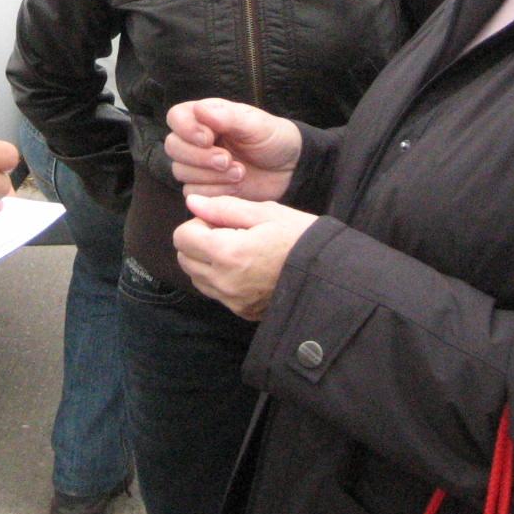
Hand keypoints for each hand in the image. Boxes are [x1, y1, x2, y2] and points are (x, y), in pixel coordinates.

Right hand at [164, 98, 301, 200]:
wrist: (289, 169)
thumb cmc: (272, 138)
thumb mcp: (255, 124)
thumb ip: (228, 117)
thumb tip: (199, 110)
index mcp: (204, 117)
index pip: (175, 117)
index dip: (186, 129)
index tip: (208, 138)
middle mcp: (196, 140)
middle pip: (173, 147)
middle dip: (200, 157)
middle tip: (228, 159)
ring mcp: (198, 165)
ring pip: (181, 172)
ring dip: (211, 176)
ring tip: (240, 172)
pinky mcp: (205, 187)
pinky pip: (193, 193)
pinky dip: (215, 191)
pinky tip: (236, 186)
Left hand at [172, 194, 316, 320]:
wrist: (330, 274)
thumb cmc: (300, 237)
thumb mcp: (265, 213)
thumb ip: (224, 208)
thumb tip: (192, 202)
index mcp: (228, 253)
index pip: (182, 237)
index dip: (198, 223)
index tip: (222, 221)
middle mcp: (225, 282)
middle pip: (184, 258)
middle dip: (198, 242)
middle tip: (230, 234)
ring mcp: (233, 301)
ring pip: (196, 278)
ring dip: (206, 262)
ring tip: (238, 251)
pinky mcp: (242, 311)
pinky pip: (216, 293)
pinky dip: (220, 279)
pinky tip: (246, 268)